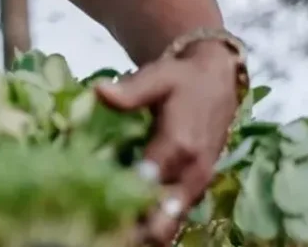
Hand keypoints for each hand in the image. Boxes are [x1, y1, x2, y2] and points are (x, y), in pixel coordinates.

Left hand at [95, 42, 240, 244]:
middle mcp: (192, 173)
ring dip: (142, 231)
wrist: (216, 80)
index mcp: (181, 147)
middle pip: (164, 217)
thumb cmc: (182, 79)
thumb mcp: (157, 77)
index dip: (121, 200)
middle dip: (133, 228)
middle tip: (98, 229)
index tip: (91, 208)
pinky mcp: (195, 188)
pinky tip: (125, 229)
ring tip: (107, 233)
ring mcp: (196, 184)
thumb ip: (130, 90)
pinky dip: (153, 225)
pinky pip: (175, 216)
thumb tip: (100, 92)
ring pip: (171, 223)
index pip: (149, 185)